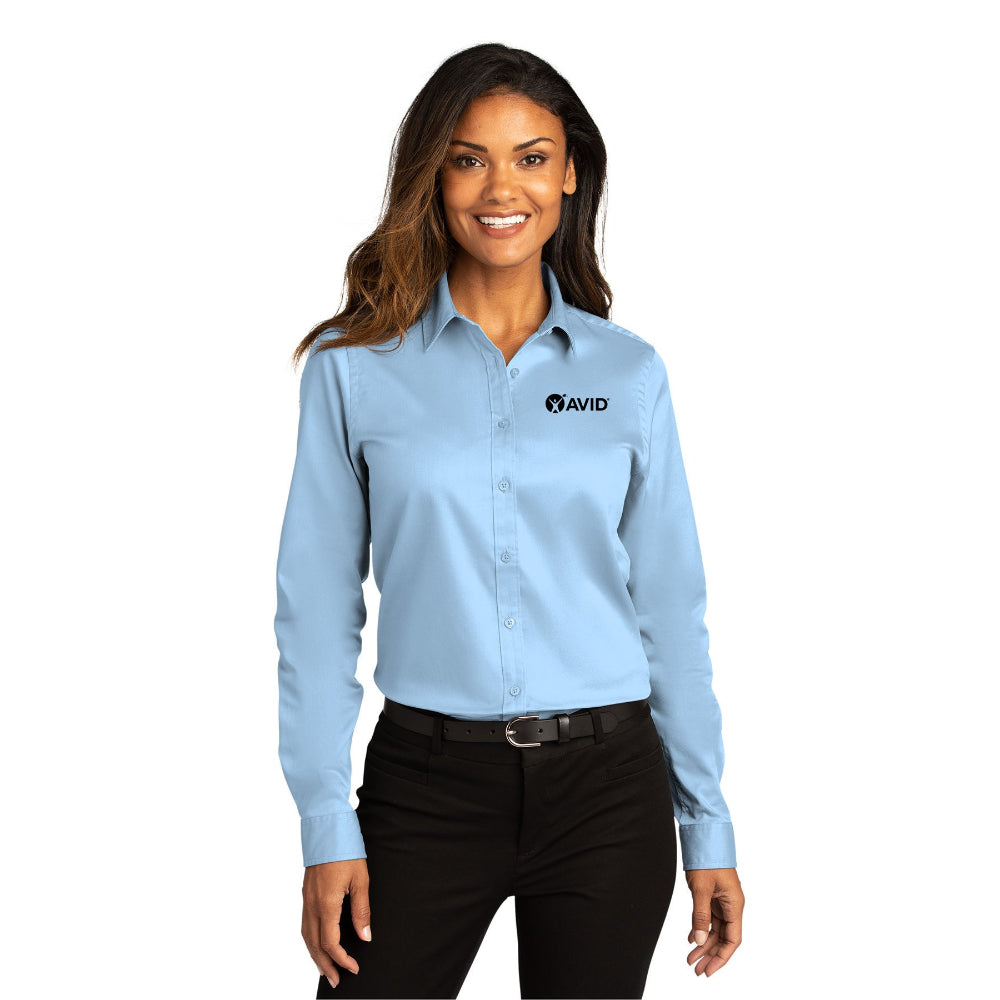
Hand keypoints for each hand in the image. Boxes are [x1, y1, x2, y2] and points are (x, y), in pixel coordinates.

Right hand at [302, 858, 370, 989]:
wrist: (327, 829)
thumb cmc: (345, 851)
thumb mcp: (361, 880)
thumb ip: (361, 910)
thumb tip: (365, 935)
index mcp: (326, 904)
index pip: (331, 943)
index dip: (342, 959)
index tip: (354, 967)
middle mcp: (312, 905)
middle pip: (314, 945)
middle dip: (325, 966)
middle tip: (336, 980)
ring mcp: (306, 899)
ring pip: (306, 936)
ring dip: (315, 956)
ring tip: (325, 969)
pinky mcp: (305, 893)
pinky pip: (304, 924)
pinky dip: (310, 940)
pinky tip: (317, 943)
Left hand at [684, 867, 743, 975]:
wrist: (704, 836)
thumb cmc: (707, 858)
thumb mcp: (701, 888)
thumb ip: (700, 915)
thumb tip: (698, 940)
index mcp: (735, 904)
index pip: (733, 939)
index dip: (722, 957)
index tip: (709, 970)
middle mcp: (731, 905)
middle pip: (724, 938)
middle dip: (710, 954)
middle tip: (696, 969)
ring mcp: (722, 901)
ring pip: (715, 930)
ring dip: (703, 944)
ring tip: (690, 959)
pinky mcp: (713, 896)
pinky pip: (708, 919)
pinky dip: (699, 929)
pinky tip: (690, 939)